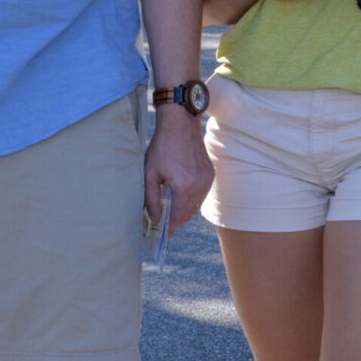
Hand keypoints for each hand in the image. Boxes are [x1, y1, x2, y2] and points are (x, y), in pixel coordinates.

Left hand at [145, 110, 212, 234]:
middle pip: (188, 214)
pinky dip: (190, 198)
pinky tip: (179, 193)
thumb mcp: (150, 174)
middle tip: (162, 223)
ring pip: (195, 205)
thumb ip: (152, 199)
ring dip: (183, 209)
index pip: (177, 217)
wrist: (180, 124)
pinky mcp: (210, 174)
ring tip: (169, 208)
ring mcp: (207, 180)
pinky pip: (201, 194)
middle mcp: (200, 186)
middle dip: (175, 220)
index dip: (169, 228)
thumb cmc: (162, 147)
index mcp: (184, 187)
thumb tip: (155, 218)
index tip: (162, 236)